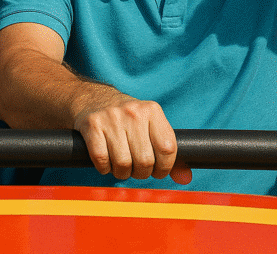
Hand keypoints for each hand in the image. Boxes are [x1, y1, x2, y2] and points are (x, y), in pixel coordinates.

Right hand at [73, 89, 191, 183]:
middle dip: (141, 173)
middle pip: (145, 160)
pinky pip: (101, 159)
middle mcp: (133, 112)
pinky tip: (106, 162)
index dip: (164, 167)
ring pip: (123, 163)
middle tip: (136, 169)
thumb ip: (167, 153)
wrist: (92, 98)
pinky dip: (104, 168)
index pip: (168, 149)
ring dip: (122, 172)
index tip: (157, 170)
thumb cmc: (127, 119)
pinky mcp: (91, 124)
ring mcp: (111, 117)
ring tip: (121, 166)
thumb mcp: (150, 126)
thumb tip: (185, 179)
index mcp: (152, 111)